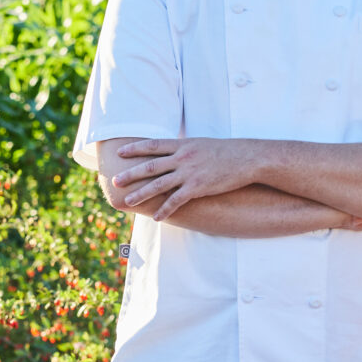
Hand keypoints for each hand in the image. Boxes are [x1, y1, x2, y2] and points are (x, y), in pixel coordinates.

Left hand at [112, 138, 257, 220]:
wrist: (247, 158)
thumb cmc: (224, 151)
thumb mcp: (200, 144)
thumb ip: (183, 149)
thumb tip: (170, 152)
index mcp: (182, 144)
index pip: (152, 145)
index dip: (135, 149)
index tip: (120, 152)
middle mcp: (182, 157)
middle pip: (150, 165)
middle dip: (131, 174)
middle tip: (115, 181)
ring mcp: (190, 172)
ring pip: (160, 184)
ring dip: (142, 194)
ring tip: (128, 201)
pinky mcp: (199, 187)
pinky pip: (177, 200)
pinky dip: (166, 209)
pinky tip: (157, 217)